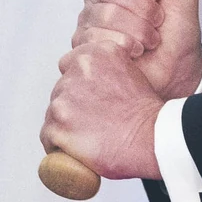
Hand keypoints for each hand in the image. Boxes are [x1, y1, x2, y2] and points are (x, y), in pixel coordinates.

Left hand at [41, 40, 162, 179]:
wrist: (153, 138)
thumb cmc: (147, 113)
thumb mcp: (132, 70)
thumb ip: (109, 66)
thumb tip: (95, 79)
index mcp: (97, 53)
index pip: (71, 64)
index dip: (81, 83)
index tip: (90, 95)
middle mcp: (77, 72)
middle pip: (62, 89)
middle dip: (74, 104)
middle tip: (94, 119)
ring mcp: (64, 100)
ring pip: (54, 113)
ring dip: (66, 124)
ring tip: (89, 135)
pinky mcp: (56, 126)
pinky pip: (48, 136)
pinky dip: (59, 144)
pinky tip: (77, 148)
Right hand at [75, 0, 201, 100]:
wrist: (179, 69)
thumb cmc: (178, 32)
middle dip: (142, 7)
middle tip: (157, 21)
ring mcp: (89, 23)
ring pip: (104, 14)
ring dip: (138, 30)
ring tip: (150, 40)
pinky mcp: (85, 48)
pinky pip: (96, 39)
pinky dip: (125, 45)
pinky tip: (135, 52)